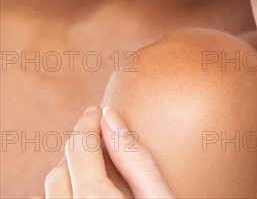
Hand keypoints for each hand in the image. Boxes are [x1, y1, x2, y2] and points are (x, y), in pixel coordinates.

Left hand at [45, 106, 173, 198]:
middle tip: (96, 132)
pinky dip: (67, 192)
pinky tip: (86, 189)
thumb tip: (110, 116)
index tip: (95, 111)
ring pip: (52, 192)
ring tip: (92, 161)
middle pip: (60, 170)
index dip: (87, 123)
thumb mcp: (159, 197)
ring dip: (69, 171)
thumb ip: (136, 159)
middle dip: (77, 146)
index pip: (79, 149)